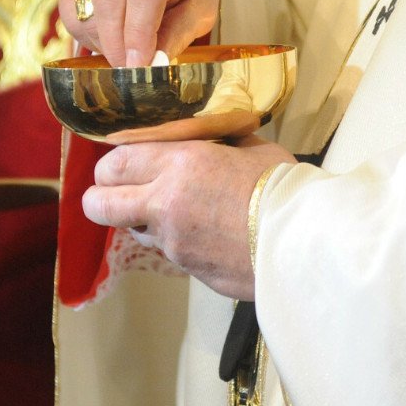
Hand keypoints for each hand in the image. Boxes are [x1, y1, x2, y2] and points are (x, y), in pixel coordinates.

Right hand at [60, 0, 222, 66]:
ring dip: (101, 40)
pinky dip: (86, 32)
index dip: (138, 33)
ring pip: (83, 7)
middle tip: (129, 70)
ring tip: (123, 50)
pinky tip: (109, 36)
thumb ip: (178, 33)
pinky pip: (69, 8)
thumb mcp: (202, 6)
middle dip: (116, 44)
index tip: (138, 66)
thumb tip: (152, 64)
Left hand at [82, 136, 294, 299]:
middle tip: (116, 192)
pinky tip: (202, 232)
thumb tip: (207, 135)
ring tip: (169, 210)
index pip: (115, 162)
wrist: (305, 243)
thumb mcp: (250, 147)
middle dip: (100, 197)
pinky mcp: (188, 269)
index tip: (121, 164)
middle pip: (99, 204)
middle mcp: (166, 203)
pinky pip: (166, 251)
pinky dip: (173, 240)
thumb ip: (217, 142)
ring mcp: (174, 241)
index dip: (111, 165)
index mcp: (180, 165)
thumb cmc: (284, 188)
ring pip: (131, 230)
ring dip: (140, 220)